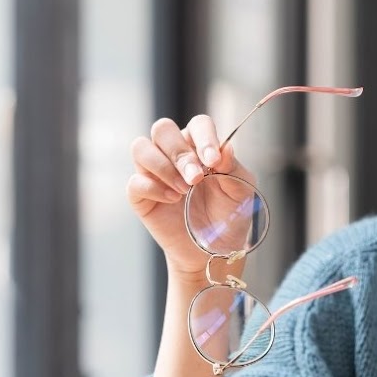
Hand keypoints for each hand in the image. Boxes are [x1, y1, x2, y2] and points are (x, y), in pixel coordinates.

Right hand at [128, 115, 257, 278]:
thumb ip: (234, 168)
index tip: (214, 160)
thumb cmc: (227, 217)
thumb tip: (225, 147)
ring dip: (163, 167)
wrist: (213, 251)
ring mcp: (154, 173)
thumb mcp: (241, 192)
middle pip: (163, 129)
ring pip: (141, 147)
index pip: (198, 124)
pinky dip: (154, 188)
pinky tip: (172, 200)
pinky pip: (135, 181)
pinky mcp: (140, 195)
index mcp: (200, 146)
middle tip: (196, 178)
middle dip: (180, 152)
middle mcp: (174, 154)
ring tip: (184, 190)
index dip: (204, 137)